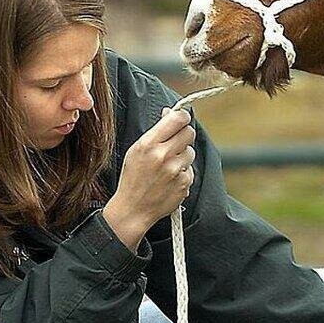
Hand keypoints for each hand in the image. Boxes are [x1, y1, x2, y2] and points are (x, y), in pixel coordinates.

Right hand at [102, 107, 195, 249]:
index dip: (183, 116)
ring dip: (183, 156)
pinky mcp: (183, 184)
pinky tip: (170, 180)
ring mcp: (175, 171)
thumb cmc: (133, 179)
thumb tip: (170, 113)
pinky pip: (190, 171)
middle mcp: (163, 156)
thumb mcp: (136, 150)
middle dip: (184, 136)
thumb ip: (156, 131)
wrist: (133, 209)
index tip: (182, 119)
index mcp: (148, 144)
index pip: (177, 119)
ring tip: (169, 166)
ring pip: (191, 152)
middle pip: (189, 133)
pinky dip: (183, 173)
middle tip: (176, 143)